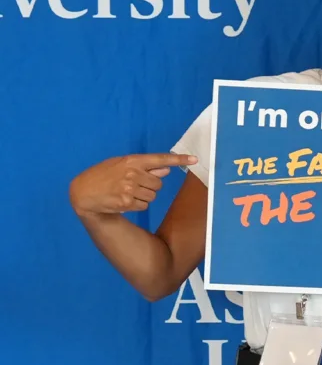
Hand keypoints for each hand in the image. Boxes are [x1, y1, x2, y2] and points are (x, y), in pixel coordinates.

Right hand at [69, 153, 197, 215]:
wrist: (83, 192)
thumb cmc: (103, 176)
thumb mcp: (121, 165)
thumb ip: (144, 167)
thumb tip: (166, 170)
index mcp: (132, 160)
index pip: (160, 159)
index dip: (179, 159)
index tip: (195, 159)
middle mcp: (133, 173)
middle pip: (159, 183)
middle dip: (150, 186)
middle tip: (133, 185)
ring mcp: (130, 188)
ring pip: (153, 195)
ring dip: (144, 196)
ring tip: (126, 192)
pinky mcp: (128, 202)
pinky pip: (145, 205)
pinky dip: (138, 205)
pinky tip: (124, 201)